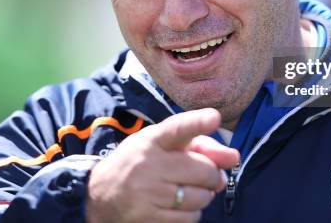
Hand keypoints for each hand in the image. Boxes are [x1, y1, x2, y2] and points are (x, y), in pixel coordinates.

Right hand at [85, 108, 239, 222]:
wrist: (98, 196)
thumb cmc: (139, 164)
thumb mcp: (160, 144)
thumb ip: (198, 144)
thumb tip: (233, 157)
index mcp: (151, 140)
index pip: (177, 129)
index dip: (197, 122)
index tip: (214, 117)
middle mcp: (148, 165)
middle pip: (203, 170)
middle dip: (213, 175)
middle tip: (209, 176)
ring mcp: (147, 194)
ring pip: (200, 197)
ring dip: (203, 196)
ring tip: (189, 190)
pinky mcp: (148, 219)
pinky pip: (189, 218)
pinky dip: (192, 213)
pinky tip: (178, 206)